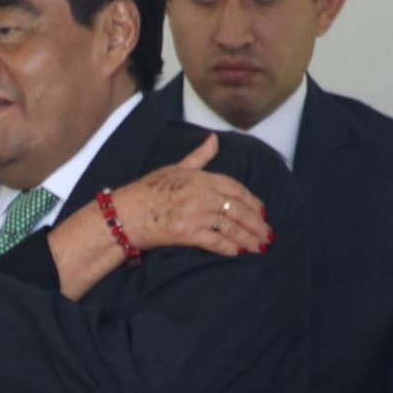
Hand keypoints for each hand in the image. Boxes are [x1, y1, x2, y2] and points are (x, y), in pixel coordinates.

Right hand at [111, 133, 270, 255]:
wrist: (124, 214)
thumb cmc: (147, 191)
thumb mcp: (175, 168)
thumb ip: (199, 157)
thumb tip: (214, 139)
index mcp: (200, 177)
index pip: (235, 188)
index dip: (252, 201)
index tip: (263, 212)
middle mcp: (201, 194)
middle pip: (237, 209)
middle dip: (256, 223)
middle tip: (268, 234)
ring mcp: (195, 214)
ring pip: (231, 227)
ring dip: (248, 238)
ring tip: (259, 247)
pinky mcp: (187, 233)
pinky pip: (215, 241)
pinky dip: (229, 248)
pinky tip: (240, 252)